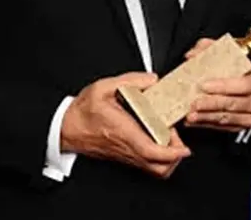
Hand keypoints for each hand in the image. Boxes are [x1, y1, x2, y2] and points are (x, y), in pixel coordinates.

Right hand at [60, 72, 191, 178]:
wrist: (66, 128)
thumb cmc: (82, 111)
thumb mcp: (102, 87)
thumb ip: (129, 80)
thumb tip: (152, 80)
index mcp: (122, 131)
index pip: (150, 150)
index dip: (171, 152)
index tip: (184, 147)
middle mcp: (126, 147)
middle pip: (158, 168)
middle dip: (175, 158)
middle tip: (179, 140)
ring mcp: (126, 156)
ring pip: (154, 171)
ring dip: (168, 160)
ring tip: (171, 141)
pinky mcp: (124, 158)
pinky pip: (146, 166)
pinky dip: (159, 159)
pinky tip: (159, 142)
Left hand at [183, 38, 250, 131]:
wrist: (247, 83)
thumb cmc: (238, 69)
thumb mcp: (228, 54)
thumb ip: (210, 49)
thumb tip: (191, 55)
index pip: (244, 85)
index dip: (223, 86)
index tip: (204, 85)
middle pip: (233, 104)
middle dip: (211, 104)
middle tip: (194, 103)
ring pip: (226, 118)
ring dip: (206, 117)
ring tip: (190, 114)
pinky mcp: (241, 127)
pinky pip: (222, 128)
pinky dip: (206, 124)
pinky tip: (194, 120)